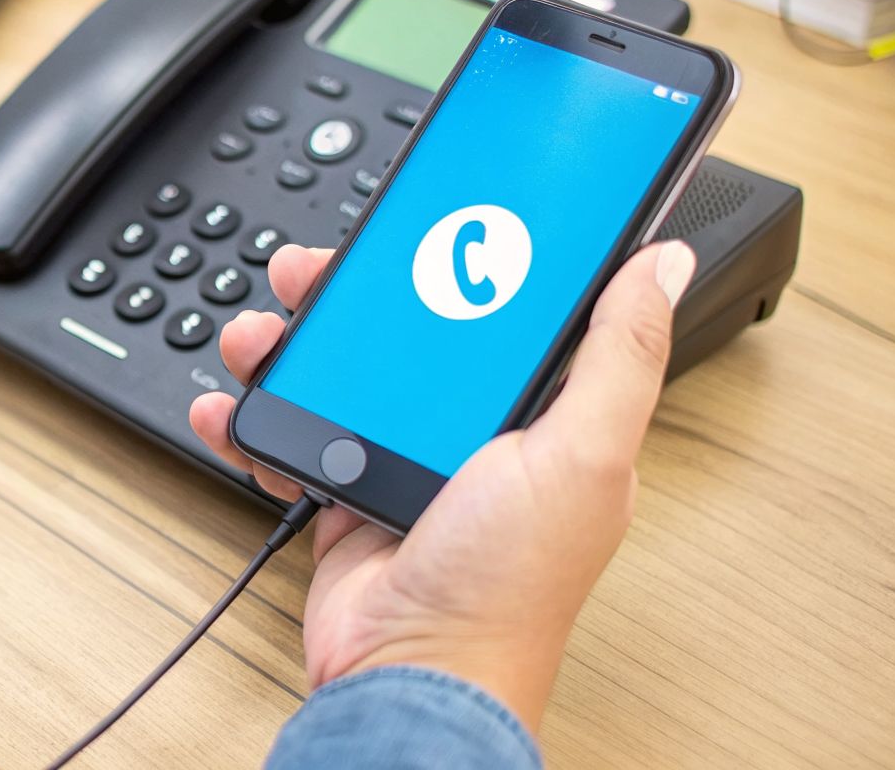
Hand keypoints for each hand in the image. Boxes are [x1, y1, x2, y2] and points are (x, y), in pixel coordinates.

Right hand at [189, 239, 695, 731]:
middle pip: (405, 330)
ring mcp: (403, 459)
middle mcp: (471, 432)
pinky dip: (253, 418)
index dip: (463, 258)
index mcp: (542, 414)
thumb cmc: (509, 587)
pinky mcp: (346, 488)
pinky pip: (291, 434)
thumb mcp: (583, 458)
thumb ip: (620, 357)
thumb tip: (662, 264)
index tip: (427, 220)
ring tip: (259, 338)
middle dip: (351, 295)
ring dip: (287, 346)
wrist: (409, 674)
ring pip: (339, 372)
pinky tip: (232, 404)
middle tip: (314, 274)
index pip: (504, 309)